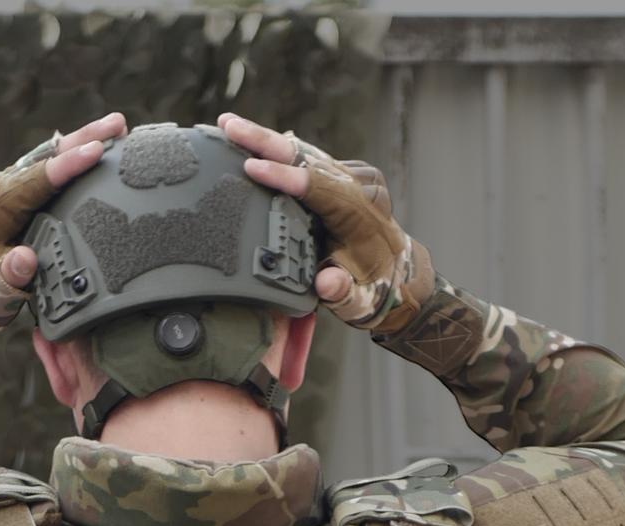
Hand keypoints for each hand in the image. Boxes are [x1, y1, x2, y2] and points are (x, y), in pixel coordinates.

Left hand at [0, 113, 127, 350]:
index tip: (93, 153)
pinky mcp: (12, 184)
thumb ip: (8, 279)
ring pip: (44, 156)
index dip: (63, 167)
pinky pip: (43, 164)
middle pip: (40, 159)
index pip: (29, 184)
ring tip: (116, 126)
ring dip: (80, 141)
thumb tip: (26, 259)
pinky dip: (70, 153)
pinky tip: (96, 141)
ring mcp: (1, 183)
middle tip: (116, 125)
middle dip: (80, 141)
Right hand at [217, 112, 433, 336]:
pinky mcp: (342, 173)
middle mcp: (359, 187)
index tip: (252, 167)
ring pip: (304, 151)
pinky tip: (248, 140)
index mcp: (362, 216)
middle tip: (229, 127)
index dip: (285, 176)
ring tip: (228, 125)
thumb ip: (342, 292)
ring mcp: (352, 176)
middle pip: (308, 157)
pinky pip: (306, 156)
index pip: (320, 188)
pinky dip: (276, 149)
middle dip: (265, 142)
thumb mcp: (358, 301)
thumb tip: (327, 283)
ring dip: (264, 139)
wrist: (396, 272)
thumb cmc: (372, 288)